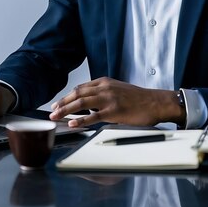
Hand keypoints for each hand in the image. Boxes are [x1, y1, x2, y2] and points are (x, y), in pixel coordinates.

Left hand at [50, 77, 183, 127]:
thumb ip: (103, 93)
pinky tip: (73, 124)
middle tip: (52, 111)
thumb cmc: (138, 99)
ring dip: (66, 110)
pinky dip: (81, 120)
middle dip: (62, 103)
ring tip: (56, 117)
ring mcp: (109, 99)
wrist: (155, 102)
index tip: (57, 104)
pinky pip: (94, 116)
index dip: (66, 96)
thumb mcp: (117, 89)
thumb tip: (88, 103)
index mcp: (104, 82)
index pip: (80, 88)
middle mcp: (104, 88)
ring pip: (81, 103)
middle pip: (77, 94)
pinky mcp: (114, 111)